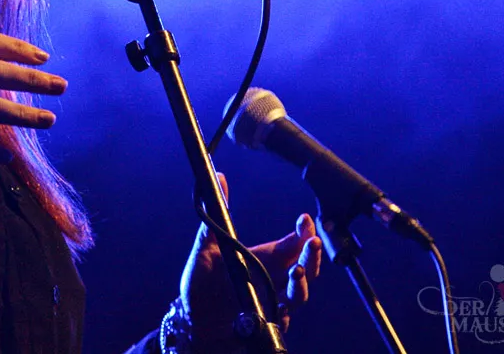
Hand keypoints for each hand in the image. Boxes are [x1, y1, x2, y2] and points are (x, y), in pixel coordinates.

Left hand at [179, 173, 321, 343]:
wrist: (191, 323)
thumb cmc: (199, 287)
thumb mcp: (204, 251)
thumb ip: (213, 218)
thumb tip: (218, 178)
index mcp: (262, 260)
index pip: (291, 244)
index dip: (303, 232)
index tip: (304, 219)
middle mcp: (271, 281)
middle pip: (304, 268)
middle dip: (312, 255)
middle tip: (312, 242)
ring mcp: (270, 303)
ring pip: (298, 295)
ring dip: (301, 283)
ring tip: (297, 271)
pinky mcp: (264, 323)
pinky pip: (281, 320)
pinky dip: (283, 313)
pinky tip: (279, 306)